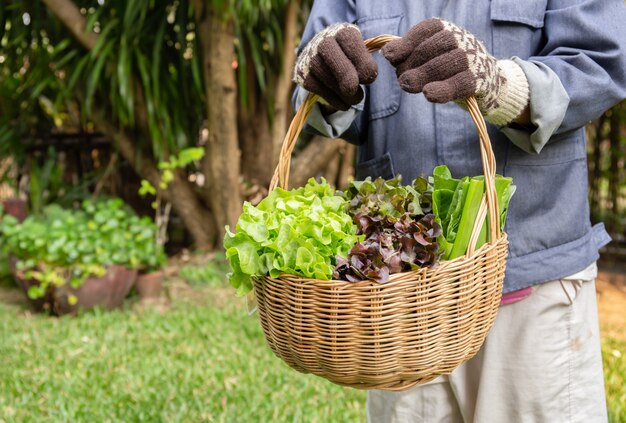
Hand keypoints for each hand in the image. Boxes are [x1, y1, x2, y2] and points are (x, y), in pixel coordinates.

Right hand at [294, 23, 377, 110]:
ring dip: (339, 90)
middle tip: (354, 89)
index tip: (370, 76)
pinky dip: (332, 98)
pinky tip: (344, 104)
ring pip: (320, 70)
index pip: (348, 37)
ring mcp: (309, 56)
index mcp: (342, 31)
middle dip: (343, 71)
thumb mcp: (364, 56)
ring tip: (355, 99)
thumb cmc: (352, 61)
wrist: (328, 66)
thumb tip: (372, 72)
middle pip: (327, 49)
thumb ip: (370, 61)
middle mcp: (322, 39)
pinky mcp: (302, 73)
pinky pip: (315, 85)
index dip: (359, 57)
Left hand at [381, 18, 528, 125]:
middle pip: (435, 46)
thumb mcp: (429, 59)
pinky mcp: (480, 81)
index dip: (407, 42)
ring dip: (423, 74)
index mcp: (449, 31)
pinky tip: (428, 93)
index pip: (427, 29)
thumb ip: (410, 54)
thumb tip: (388, 52)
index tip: (390, 57)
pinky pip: (460, 84)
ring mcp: (474, 60)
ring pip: (447, 63)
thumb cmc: (448, 71)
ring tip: (406, 85)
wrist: (488, 84)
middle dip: (413, 61)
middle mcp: (463, 40)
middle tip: (400, 78)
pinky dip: (443, 89)